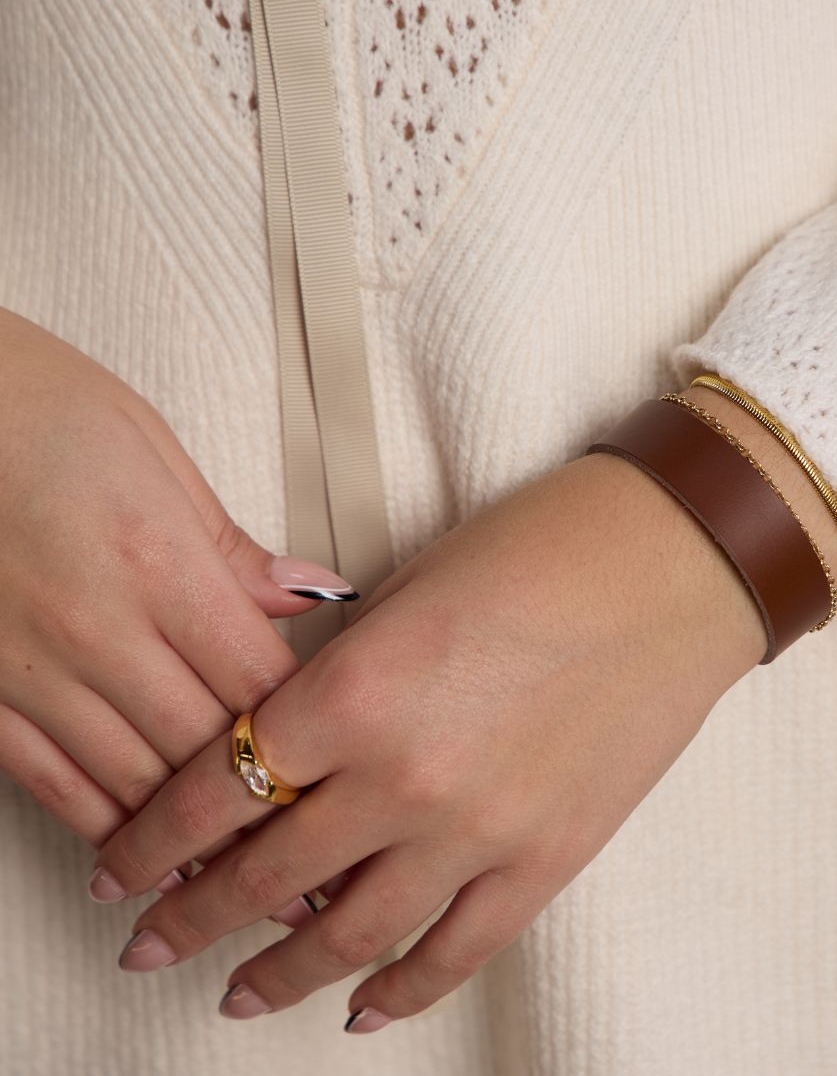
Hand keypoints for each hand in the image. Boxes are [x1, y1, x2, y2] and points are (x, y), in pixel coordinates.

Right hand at [0, 308, 347, 885]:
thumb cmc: (39, 409)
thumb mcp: (156, 454)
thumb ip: (231, 548)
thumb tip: (308, 598)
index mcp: (158, 565)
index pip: (260, 684)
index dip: (310, 745)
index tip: (346, 782)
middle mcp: (95, 630)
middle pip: (205, 750)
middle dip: (264, 815)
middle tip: (315, 867)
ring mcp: (26, 667)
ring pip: (129, 783)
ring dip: (190, 841)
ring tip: (243, 885)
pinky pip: (45, 778)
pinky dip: (96, 823)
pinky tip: (134, 855)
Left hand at [90, 447, 775, 1025]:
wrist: (671, 567)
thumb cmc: (543, 550)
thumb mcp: (408, 592)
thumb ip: (341, 676)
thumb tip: (297, 739)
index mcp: (357, 692)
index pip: (218, 790)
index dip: (154, 840)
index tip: (123, 868)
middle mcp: (405, 778)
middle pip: (266, 877)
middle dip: (192, 919)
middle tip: (152, 943)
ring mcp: (480, 832)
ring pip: (350, 938)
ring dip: (278, 975)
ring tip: (236, 997)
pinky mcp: (548, 860)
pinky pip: (457, 952)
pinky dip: (401, 991)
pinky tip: (363, 1008)